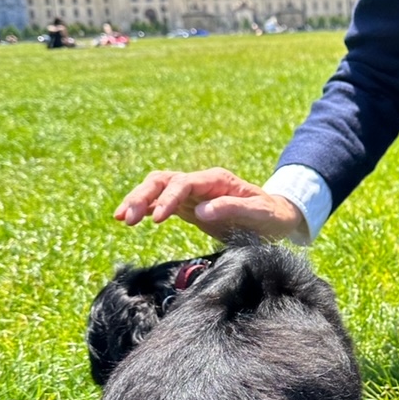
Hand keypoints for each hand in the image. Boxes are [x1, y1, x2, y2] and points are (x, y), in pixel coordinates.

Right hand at [114, 168, 307, 241]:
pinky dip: (145, 208)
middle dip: (142, 196)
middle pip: (163, 181)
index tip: (158, 219)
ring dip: (138, 201)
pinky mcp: (188, 207)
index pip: (183, 183)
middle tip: (126, 218)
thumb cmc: (271, 216)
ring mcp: (192, 194)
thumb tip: (202, 211)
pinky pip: (161, 203)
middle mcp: (200, 183)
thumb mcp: (259, 214)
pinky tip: (129, 219)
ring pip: (157, 189)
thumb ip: (233, 209)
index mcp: (216, 180)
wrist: (277, 217)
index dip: (168, 198)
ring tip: (121, 218)